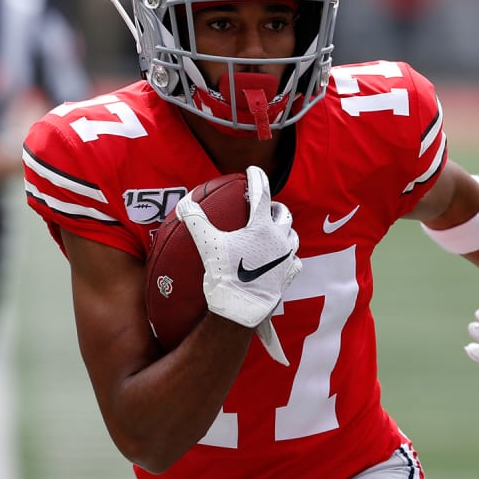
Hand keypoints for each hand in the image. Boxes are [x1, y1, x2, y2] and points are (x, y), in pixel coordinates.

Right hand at [176, 165, 300, 364]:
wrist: (241, 308)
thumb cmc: (225, 275)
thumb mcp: (208, 244)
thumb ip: (196, 220)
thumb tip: (184, 203)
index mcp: (261, 226)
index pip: (261, 193)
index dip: (256, 178)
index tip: (252, 171)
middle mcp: (279, 238)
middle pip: (283, 213)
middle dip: (275, 206)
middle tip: (267, 205)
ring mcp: (287, 257)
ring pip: (292, 235)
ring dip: (284, 229)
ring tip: (274, 229)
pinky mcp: (290, 274)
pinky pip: (294, 259)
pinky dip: (288, 254)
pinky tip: (280, 257)